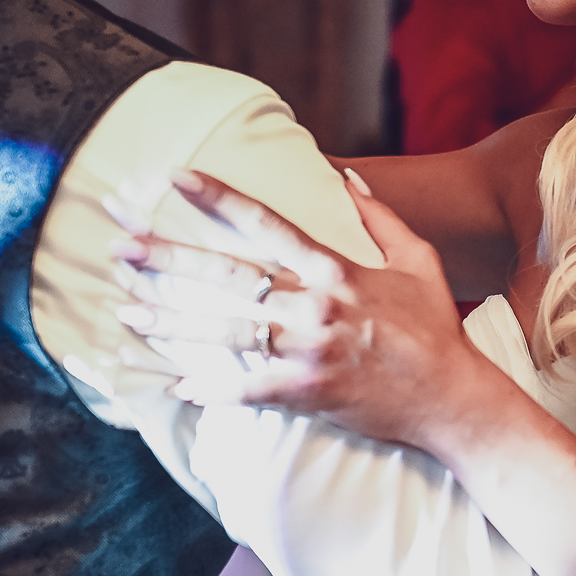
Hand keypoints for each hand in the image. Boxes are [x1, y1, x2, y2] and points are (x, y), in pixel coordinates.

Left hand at [114, 170, 491, 448]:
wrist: (453, 398)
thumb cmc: (436, 328)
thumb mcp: (418, 261)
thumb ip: (379, 217)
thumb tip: (344, 176)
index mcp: (338, 269)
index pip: (268, 223)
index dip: (220, 197)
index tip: (177, 177)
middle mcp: (318, 305)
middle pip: (230, 276)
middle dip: (170, 260)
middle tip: (122, 248)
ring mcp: (310, 351)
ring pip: (227, 332)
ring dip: (173, 323)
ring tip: (127, 312)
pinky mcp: (309, 392)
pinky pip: (249, 390)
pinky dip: (212, 389)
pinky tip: (176, 385)